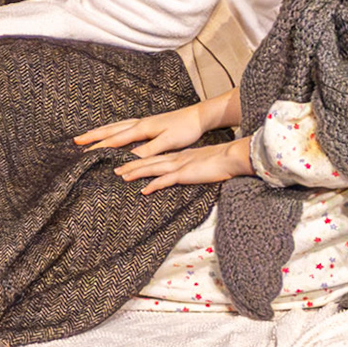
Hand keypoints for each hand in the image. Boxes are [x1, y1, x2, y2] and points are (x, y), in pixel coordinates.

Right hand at [76, 105, 208, 157]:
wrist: (199, 116)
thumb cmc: (185, 130)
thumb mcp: (167, 143)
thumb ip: (147, 150)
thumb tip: (129, 159)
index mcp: (142, 129)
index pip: (115, 140)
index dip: (99, 147)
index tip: (84, 153)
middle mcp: (139, 124)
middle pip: (111, 130)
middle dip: (93, 136)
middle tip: (76, 141)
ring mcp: (143, 122)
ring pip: (116, 126)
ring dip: (100, 131)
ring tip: (87, 135)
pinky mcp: (148, 123)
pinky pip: (123, 125)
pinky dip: (112, 128)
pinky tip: (112, 131)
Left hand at [112, 136, 253, 193]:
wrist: (233, 156)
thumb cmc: (220, 162)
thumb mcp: (200, 163)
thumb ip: (190, 167)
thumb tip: (183, 172)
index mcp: (179, 156)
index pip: (155, 157)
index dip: (139, 159)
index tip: (126, 162)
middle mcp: (176, 158)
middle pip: (148, 161)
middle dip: (130, 164)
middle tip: (114, 168)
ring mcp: (179, 165)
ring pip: (152, 168)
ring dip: (136, 172)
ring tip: (121, 176)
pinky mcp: (185, 173)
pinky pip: (166, 180)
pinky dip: (153, 185)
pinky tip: (143, 191)